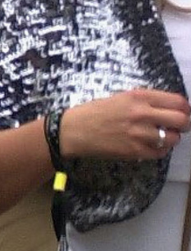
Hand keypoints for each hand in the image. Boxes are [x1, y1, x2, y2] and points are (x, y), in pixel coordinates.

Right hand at [61, 89, 190, 160]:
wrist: (72, 131)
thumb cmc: (94, 112)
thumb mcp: (121, 98)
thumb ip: (145, 101)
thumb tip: (168, 108)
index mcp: (139, 97)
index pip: (177, 101)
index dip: (185, 108)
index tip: (183, 112)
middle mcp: (142, 114)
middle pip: (181, 120)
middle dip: (184, 124)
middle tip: (179, 127)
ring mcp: (139, 134)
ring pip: (173, 138)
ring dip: (171, 138)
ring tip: (162, 138)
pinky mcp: (133, 151)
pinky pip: (159, 153)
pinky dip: (160, 150)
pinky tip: (152, 147)